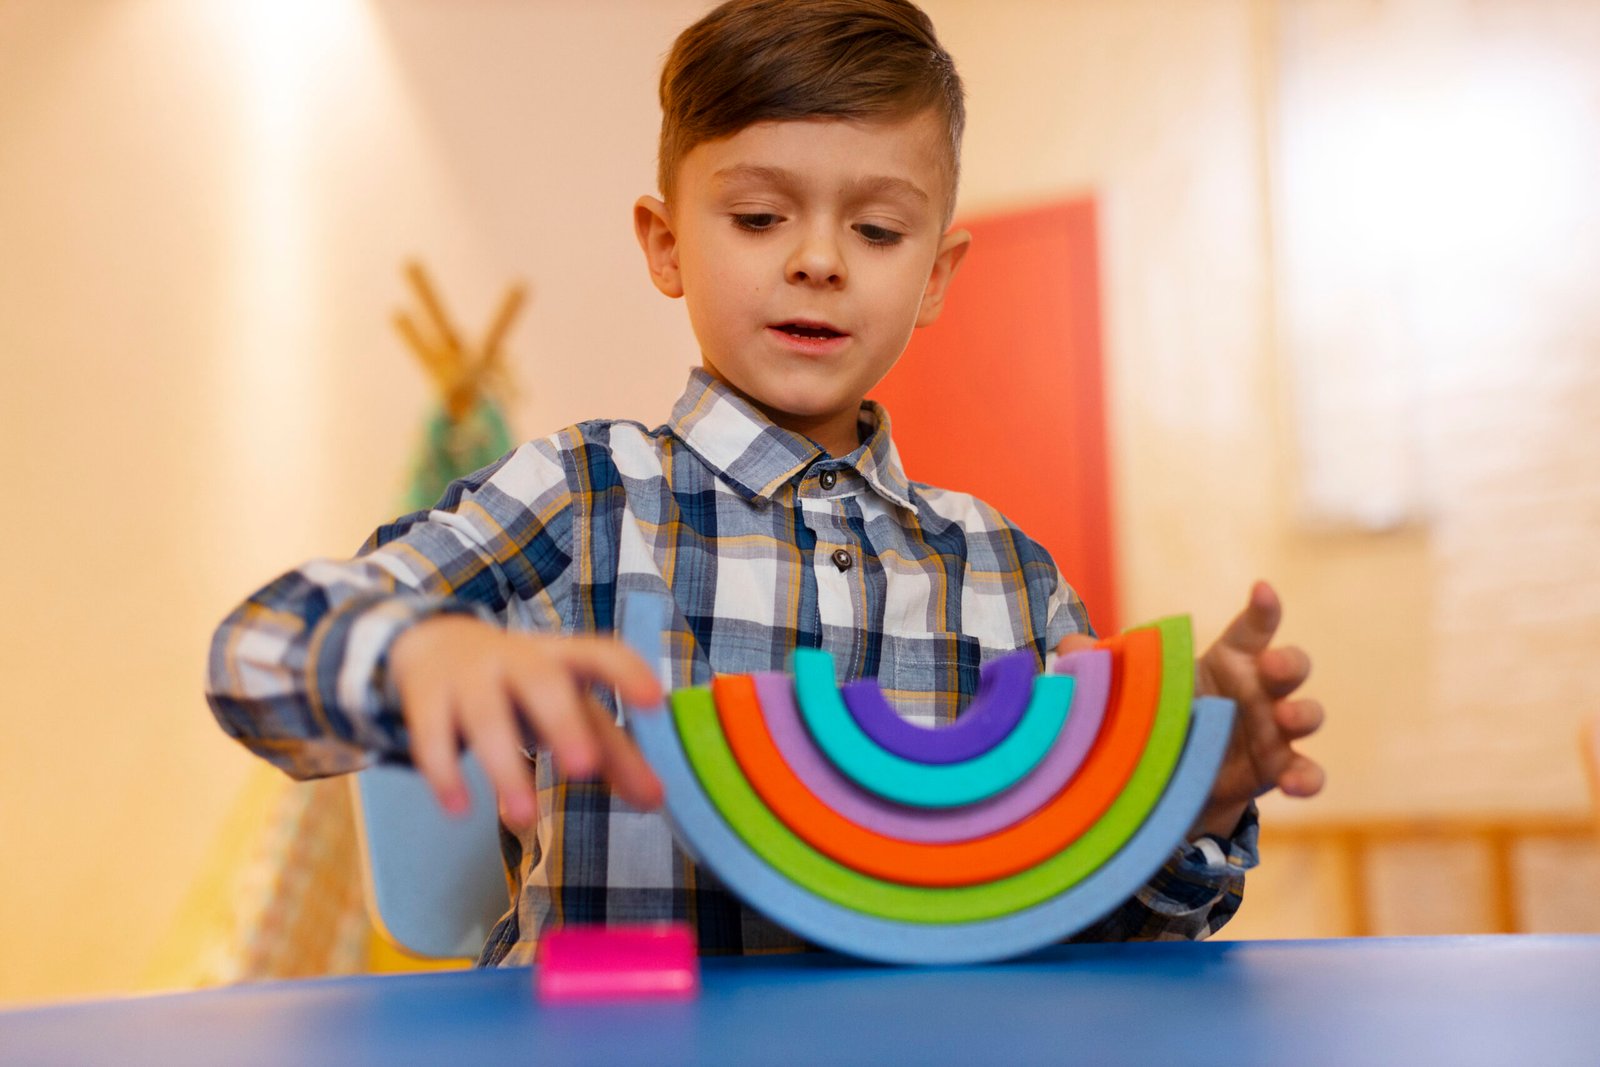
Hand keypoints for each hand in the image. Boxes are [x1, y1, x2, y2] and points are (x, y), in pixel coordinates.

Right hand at [388, 616, 665, 829]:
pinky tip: (458, 808)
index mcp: (563, 658)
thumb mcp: (568, 704)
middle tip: (584, 769)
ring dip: (505, 767)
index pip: (600, 653)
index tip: (656, 700)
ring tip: (524, 818)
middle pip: (542, 681)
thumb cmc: (524, 685)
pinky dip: (444, 773)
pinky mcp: (427, 700)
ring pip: (486, 715)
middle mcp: (518, 659)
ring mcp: (469, 677)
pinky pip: (432, 736)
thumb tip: (658, 799)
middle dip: (562, 722)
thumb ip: (612, 750)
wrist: (437, 644)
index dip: (627, 673)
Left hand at [1056, 581, 1324, 839]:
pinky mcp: (1277, 769)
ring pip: (1307, 714)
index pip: (1252, 627)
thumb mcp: (1133, 690)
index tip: (1262, 589)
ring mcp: (1274, 730)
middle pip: (1290, 664)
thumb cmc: (1161, 715)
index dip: (1263, 608)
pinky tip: (1296, 783)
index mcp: (1228, 660)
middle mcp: (1259, 690)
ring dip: (1303, 712)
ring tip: (1285, 717)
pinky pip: (1307, 772)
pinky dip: (1308, 777)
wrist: (1172, 776)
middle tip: (1272, 666)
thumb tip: (1067, 649)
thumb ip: (1103, 666)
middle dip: (1288, 661)